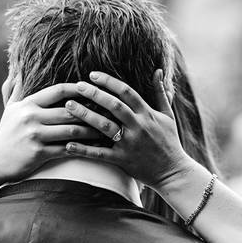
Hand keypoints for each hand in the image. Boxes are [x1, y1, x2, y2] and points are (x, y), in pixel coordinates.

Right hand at [0, 79, 103, 181]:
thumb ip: (15, 89)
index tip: (93, 88)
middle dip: (91, 111)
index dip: (77, 89)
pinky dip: (83, 148)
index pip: (57, 91)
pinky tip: (96, 148)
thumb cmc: (5, 133)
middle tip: (109, 111)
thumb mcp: (9, 108)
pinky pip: (67, 149)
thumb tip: (19, 70)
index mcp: (28, 104)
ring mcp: (35, 135)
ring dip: (92, 130)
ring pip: (72, 130)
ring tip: (106, 130)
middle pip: (69, 111)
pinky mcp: (39, 153)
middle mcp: (31, 117)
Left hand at [62, 70, 195, 189]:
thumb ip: (161, 92)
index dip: (109, 82)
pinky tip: (68, 144)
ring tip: (68, 106)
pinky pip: (100, 154)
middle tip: (77, 86)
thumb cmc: (170, 141)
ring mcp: (129, 144)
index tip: (92, 74)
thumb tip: (157, 70)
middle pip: (114, 105)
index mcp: (147, 114)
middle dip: (95, 94)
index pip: (126, 92)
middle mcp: (138, 127)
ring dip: (85, 115)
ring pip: (105, 126)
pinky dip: (84, 149)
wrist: (173, 172)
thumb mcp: (168, 115)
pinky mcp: (122, 160)